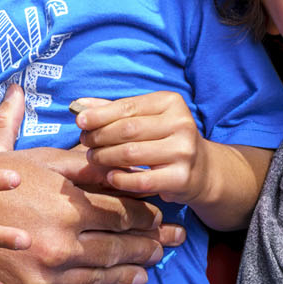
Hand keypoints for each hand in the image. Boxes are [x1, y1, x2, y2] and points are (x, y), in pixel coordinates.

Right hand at [0, 145, 186, 283]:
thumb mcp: (30, 158)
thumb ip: (72, 154)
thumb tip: (103, 137)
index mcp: (66, 202)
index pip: (122, 209)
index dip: (147, 212)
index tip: (160, 212)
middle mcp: (63, 238)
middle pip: (121, 243)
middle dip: (151, 241)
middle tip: (173, 240)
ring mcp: (50, 269)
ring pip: (106, 271)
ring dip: (135, 267)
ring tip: (154, 263)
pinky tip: (125, 281)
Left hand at [75, 92, 208, 204]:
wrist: (202, 170)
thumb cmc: (166, 139)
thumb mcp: (148, 118)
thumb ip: (116, 111)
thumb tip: (80, 106)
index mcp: (172, 103)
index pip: (128, 107)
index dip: (100, 115)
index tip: (79, 121)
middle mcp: (181, 124)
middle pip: (128, 130)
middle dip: (100, 136)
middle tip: (85, 142)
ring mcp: (183, 151)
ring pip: (131, 154)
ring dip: (105, 157)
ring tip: (93, 158)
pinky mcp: (181, 178)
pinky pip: (141, 180)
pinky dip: (120, 178)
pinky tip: (110, 176)